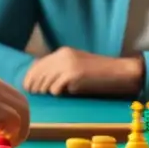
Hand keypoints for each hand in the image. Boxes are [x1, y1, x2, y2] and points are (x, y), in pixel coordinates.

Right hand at [0, 74, 30, 147]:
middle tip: (15, 140)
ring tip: (11, 144)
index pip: (11, 95)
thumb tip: (3, 124)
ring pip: (22, 110)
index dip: (14, 114)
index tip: (10, 131)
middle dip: (22, 121)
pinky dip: (16, 133)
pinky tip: (7, 143)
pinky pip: (17, 120)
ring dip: (21, 128)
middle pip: (21, 101)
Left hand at [23, 48, 142, 96]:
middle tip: (36, 95)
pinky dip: (57, 94)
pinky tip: (65, 94)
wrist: (120, 72)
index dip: (30, 77)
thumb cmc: (100, 73)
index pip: (37, 64)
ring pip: (44, 82)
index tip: (28, 88)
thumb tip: (41, 81)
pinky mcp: (73, 75)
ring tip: (52, 94)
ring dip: (46, 91)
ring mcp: (67, 65)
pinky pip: (55, 89)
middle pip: (37, 74)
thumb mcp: (77, 66)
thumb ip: (61, 69)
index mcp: (63, 52)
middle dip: (34, 86)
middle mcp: (62, 56)